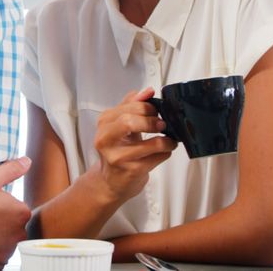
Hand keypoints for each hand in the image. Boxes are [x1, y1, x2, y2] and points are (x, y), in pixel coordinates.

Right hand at [91, 89, 175, 203]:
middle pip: (130, 121)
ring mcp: (117, 157)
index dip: (147, 107)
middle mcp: (106, 140)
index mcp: (104, 123)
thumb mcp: (120, 124)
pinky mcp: (131, 171)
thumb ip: (132, 105)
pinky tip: (164, 151)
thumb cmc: (117, 150)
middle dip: (152, 121)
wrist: (111, 181)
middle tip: (163, 124)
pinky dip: (165, 153)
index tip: (156, 110)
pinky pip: (157, 158)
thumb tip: (147, 91)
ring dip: (166, 141)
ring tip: (169, 140)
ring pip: (151, 144)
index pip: (128, 107)